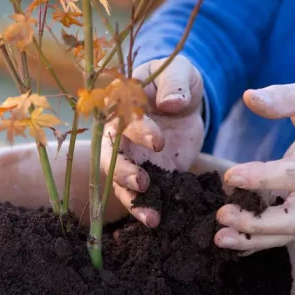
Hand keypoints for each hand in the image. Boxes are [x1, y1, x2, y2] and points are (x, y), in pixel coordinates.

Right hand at [101, 56, 204, 227]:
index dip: (139, 132)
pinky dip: (149, 209)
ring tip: (152, 218)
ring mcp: (130, 158)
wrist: (184, 101)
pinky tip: (160, 222)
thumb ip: (174, 84)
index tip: (160, 140)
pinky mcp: (148, 175)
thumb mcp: (179, 72)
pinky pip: (144, 195)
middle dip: (124, 173)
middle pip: (111, 158)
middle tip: (142, 184)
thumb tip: (171, 103)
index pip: (124, 120)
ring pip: (122, 183)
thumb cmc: (174, 81)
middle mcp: (118, 136)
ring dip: (134, 202)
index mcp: (120, 105)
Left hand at [214, 78, 294, 251]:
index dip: (264, 178)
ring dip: (253, 239)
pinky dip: (256, 240)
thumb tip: (249, 98)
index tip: (230, 176)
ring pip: (289, 231)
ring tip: (220, 237)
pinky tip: (230, 240)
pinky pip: (283, 231)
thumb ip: (286, 97)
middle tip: (222, 215)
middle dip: (257, 224)